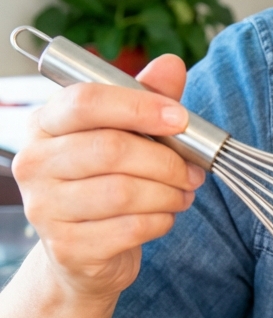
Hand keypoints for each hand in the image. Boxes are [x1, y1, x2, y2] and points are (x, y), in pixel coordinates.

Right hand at [12, 54, 203, 302]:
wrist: (85, 252)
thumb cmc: (106, 182)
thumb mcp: (126, 134)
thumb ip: (146, 99)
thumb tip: (171, 65)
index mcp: (44, 124)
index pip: (85, 102)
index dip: (139, 106)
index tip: (180, 119)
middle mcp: (34, 163)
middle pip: (110, 150)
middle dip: (165, 161)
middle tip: (193, 171)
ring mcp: (44, 208)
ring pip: (122, 193)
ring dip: (167, 193)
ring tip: (183, 194)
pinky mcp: (66, 247)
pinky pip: (128, 229)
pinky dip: (159, 222)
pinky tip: (164, 217)